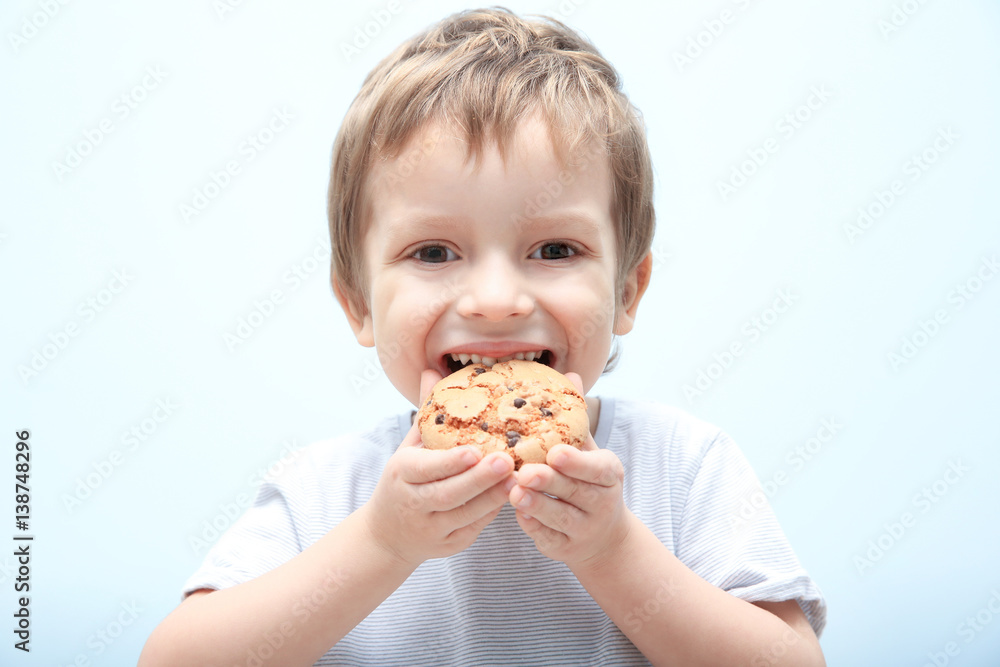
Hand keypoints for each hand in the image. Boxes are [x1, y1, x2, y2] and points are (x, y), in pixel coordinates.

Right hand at [361, 369, 514, 567]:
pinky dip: (493, 511)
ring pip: (466, 515)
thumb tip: (432, 371)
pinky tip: (513, 494)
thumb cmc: (405, 480)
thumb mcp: (409, 446)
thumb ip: (426, 412)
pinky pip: (475, 527)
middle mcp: (414, 504)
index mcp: (402, 474)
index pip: (426, 469)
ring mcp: (432, 529)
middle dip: (479, 480)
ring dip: (493, 497)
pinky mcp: (450, 545)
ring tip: (519, 478)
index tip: (475, 450)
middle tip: (507, 461)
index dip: (451, 462)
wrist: (388, 535)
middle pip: (449, 494)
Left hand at [508, 372, 629, 567]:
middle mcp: (602, 503)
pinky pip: (547, 538)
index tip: (556, 453)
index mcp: (609, 474)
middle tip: (525, 473)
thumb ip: (575, 418)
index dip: (577, 462)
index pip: (598, 468)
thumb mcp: (587, 449)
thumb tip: (570, 374)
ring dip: (537, 506)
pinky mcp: (565, 549)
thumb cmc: (586, 480)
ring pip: (559, 518)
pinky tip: (517, 515)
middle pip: (575, 493)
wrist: (602, 535)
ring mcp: (584, 529)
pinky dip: (533, 527)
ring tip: (514, 493)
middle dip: (550, 483)